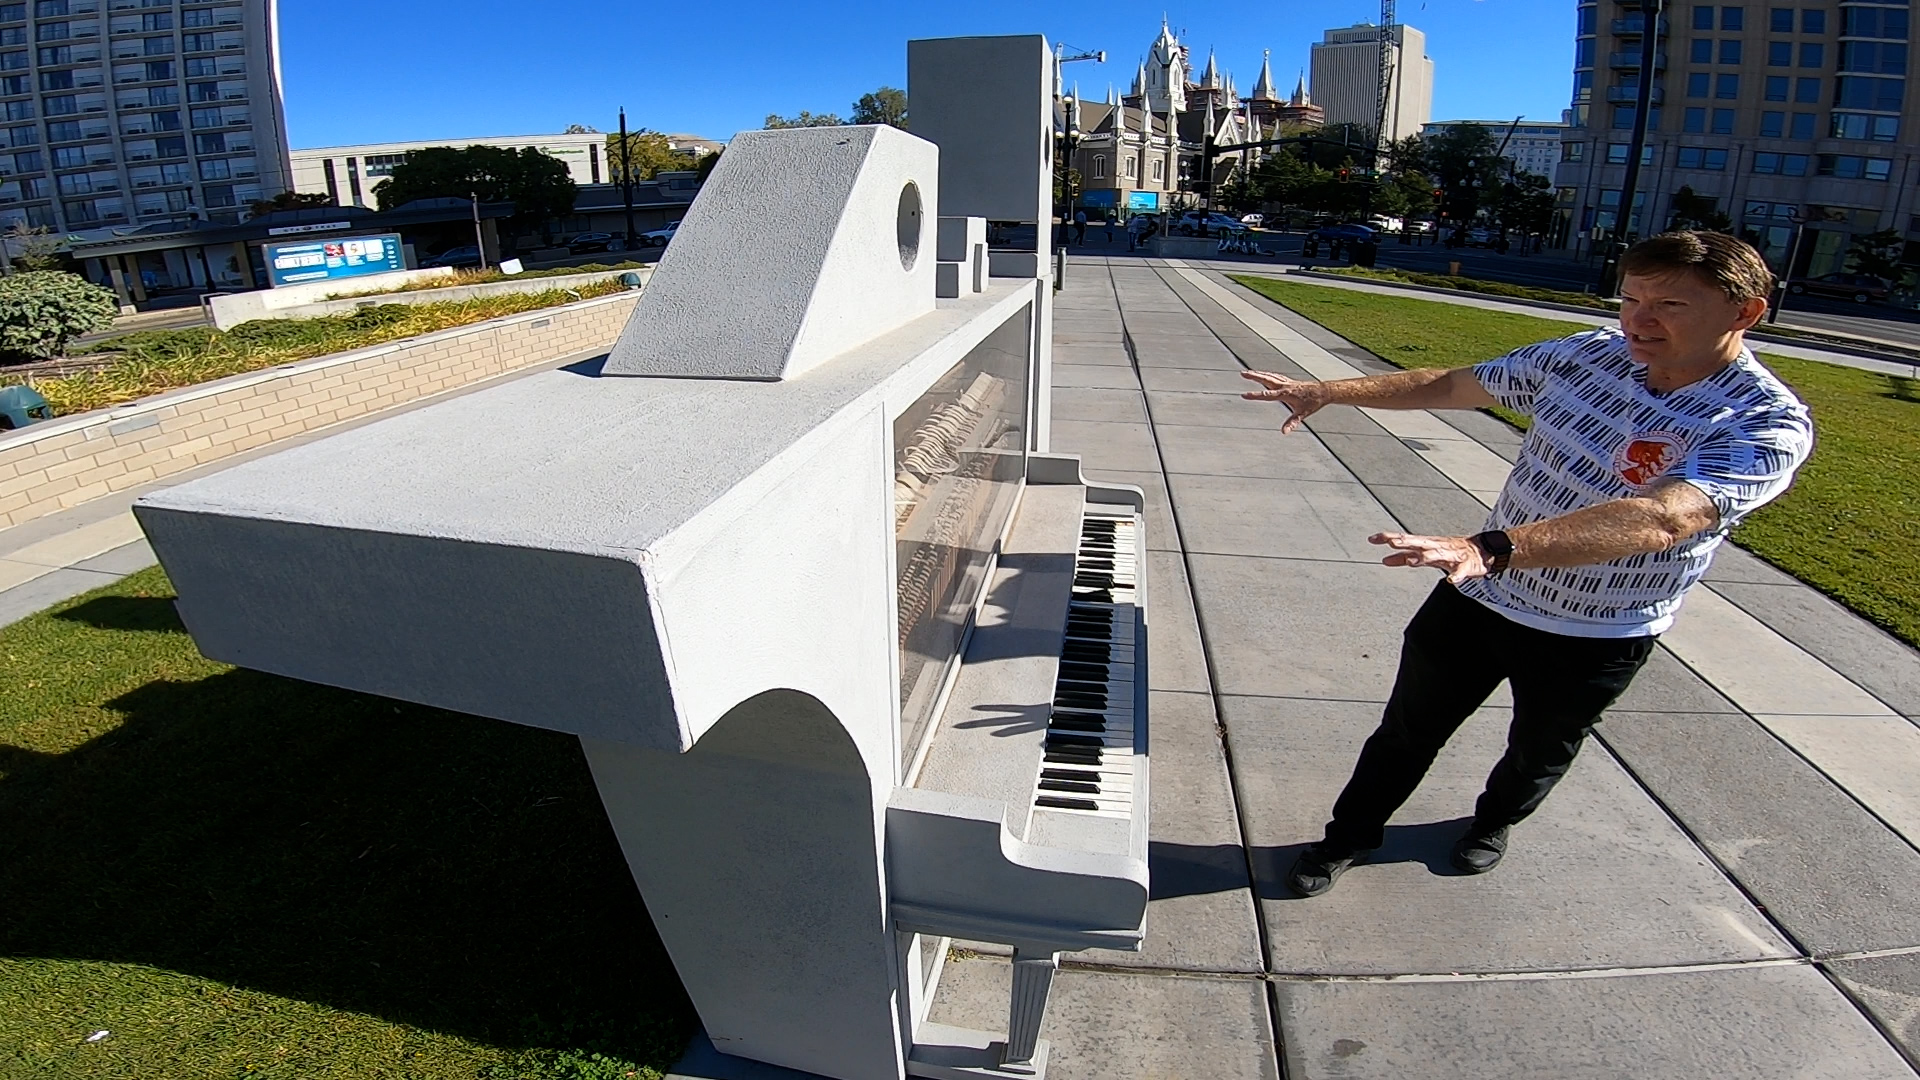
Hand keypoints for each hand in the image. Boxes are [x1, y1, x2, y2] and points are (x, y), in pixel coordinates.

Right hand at [1240, 371, 1328, 433]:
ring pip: (1270, 376)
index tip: (1244, 395)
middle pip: (1266, 379)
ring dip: (1258, 374)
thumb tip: (1284, 432)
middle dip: (1253, 376)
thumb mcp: (1302, 414)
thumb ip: (1292, 423)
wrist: (1324, 391)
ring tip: (1248, 373)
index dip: (1254, 395)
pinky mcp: (1289, 381)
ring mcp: (1287, 382)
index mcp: (1285, 394)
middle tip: (1242, 373)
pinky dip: (1267, 375)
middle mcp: (1284, 386)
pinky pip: (1275, 376)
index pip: (1267, 394)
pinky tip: (1265, 375)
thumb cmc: (1313, 402)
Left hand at [1370, 532, 1490, 583]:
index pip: (1405, 539)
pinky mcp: (1465, 566)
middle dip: (1406, 542)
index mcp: (1426, 544)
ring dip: (1426, 557)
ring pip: (1438, 555)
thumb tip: (1384, 560)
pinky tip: (1451, 580)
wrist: (1482, 551)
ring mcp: (1451, 555)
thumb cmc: (1450, 551)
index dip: (1389, 538)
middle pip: (1419, 542)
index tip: (1372, 539)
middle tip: (1391, 542)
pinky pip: (1460, 571)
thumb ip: (1405, 558)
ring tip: (1413, 561)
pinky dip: (1456, 575)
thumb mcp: (1425, 555)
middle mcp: (1437, 546)